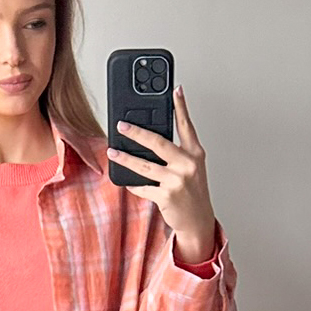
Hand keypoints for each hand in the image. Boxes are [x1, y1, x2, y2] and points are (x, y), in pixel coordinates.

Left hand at [105, 84, 216, 256]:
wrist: (198, 221)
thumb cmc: (193, 193)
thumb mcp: (192, 168)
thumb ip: (177, 152)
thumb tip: (151, 139)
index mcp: (195, 154)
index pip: (186, 125)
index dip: (181, 106)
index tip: (175, 89)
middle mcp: (188, 164)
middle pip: (158, 142)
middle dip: (137, 132)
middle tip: (121, 125)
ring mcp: (177, 181)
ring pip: (144, 166)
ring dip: (125, 158)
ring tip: (112, 152)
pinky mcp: (167, 196)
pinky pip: (143, 187)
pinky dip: (133, 184)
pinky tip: (125, 180)